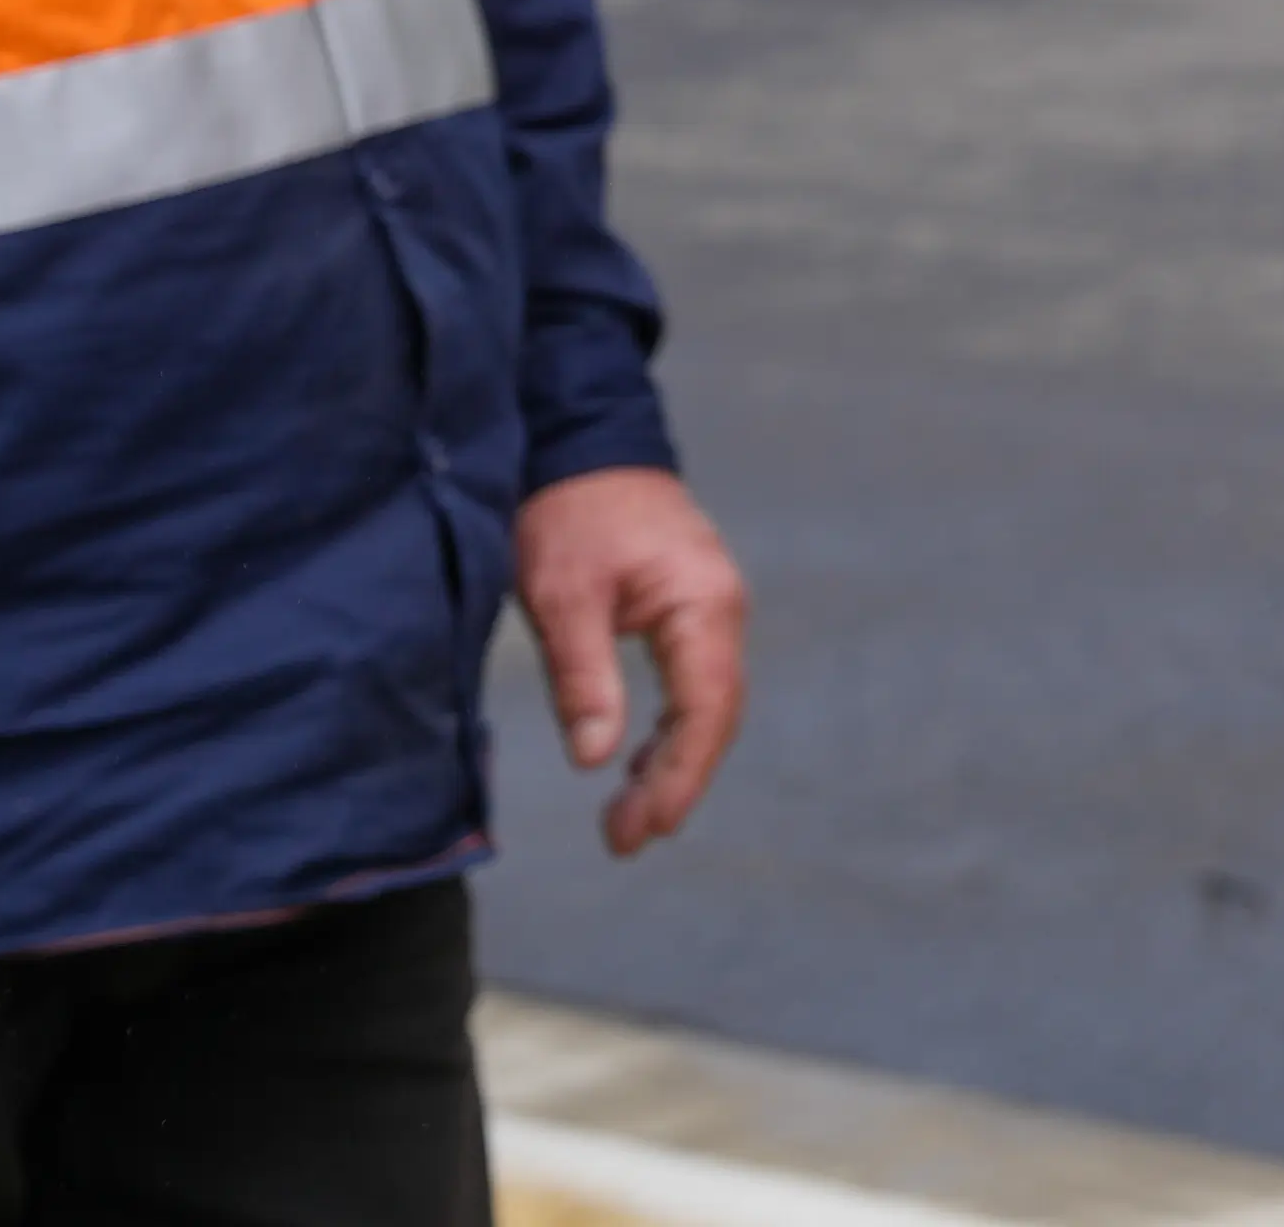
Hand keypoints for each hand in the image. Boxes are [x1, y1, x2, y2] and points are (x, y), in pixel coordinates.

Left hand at [515, 466, 749, 854]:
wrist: (580, 443)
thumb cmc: (568, 514)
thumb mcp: (562, 597)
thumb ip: (584, 677)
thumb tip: (596, 760)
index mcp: (702, 605)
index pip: (706, 709)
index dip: (680, 776)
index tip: (643, 829)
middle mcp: (722, 609)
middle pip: (715, 715)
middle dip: (676, 783)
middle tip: (624, 840)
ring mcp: (711, 606)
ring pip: (707, 703)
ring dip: (672, 762)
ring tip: (626, 820)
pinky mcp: (689, 607)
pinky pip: (693, 682)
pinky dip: (670, 731)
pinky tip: (632, 764)